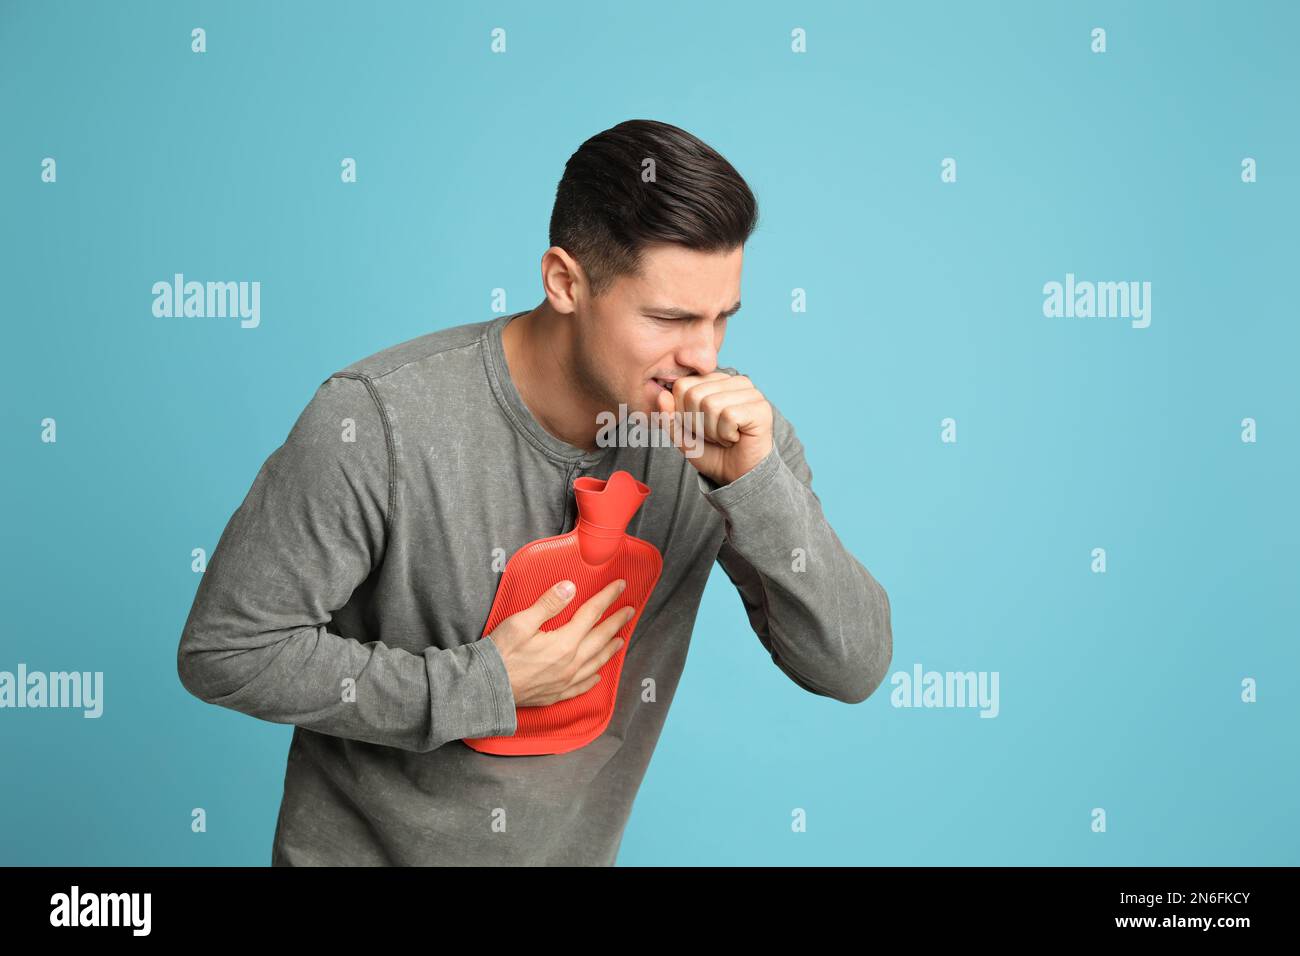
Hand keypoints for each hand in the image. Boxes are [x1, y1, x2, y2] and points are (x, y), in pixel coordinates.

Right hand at [488, 578, 634, 707]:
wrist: (486, 689)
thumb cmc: (500, 654)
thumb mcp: (521, 622)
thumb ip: (548, 604)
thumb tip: (570, 587)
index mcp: (565, 643)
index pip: (592, 614)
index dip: (607, 598)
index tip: (620, 586)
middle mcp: (571, 663)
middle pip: (600, 638)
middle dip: (617, 622)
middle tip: (629, 610)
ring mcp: (565, 681)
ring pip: (596, 663)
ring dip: (610, 649)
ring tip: (620, 640)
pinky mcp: (556, 694)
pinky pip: (582, 687)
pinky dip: (593, 679)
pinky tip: (597, 676)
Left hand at [656, 371, 773, 486]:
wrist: (737, 476)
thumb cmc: (713, 452)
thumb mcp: (682, 436)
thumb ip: (668, 417)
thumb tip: (662, 395)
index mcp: (715, 381)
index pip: (682, 385)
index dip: (683, 413)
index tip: (699, 427)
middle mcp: (734, 381)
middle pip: (694, 394)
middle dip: (698, 424)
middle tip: (714, 434)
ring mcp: (751, 392)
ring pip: (711, 404)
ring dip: (713, 431)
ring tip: (725, 437)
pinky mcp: (761, 408)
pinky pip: (728, 415)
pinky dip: (726, 434)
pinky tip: (737, 438)